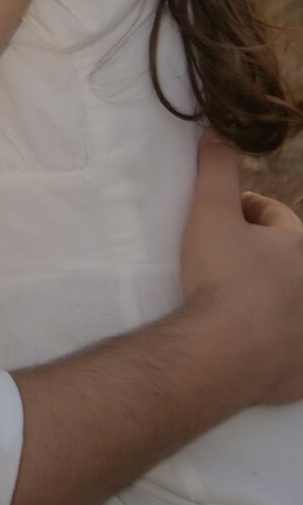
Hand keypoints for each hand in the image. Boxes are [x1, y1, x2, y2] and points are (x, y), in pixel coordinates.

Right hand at [180, 133, 302, 405]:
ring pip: (288, 306)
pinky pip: (290, 354)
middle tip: (221, 258)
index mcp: (299, 249)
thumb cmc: (220, 278)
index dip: (244, 211)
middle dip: (258, 256)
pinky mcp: (300, 373)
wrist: (222, 353)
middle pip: (285, 262)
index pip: (275, 217)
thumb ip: (217, 168)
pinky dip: (275, 347)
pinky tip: (248, 344)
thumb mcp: (211, 212)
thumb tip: (219, 132)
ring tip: (229, 300)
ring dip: (267, 299)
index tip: (220, 218)